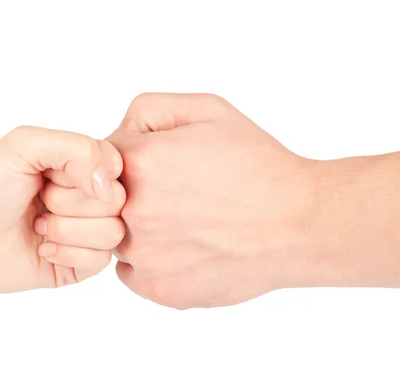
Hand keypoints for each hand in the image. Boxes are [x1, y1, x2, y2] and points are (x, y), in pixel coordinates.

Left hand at [0, 126, 123, 292]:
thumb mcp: (26, 144)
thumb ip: (78, 148)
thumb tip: (109, 187)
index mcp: (79, 167)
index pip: (116, 167)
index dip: (86, 174)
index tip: (51, 176)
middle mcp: (86, 199)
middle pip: (117, 202)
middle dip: (70, 203)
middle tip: (39, 202)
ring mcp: (84, 233)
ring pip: (112, 233)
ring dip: (67, 230)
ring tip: (37, 227)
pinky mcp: (78, 265)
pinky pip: (101, 261)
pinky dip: (68, 254)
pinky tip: (42, 249)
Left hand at [107, 93, 315, 308]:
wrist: (299, 224)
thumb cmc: (258, 164)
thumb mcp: (207, 110)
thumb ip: (147, 111)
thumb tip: (115, 137)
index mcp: (142, 162)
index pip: (100, 158)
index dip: (128, 159)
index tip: (155, 166)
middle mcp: (134, 210)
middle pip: (102, 200)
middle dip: (127, 194)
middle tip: (171, 195)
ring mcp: (145, 254)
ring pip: (114, 237)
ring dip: (136, 229)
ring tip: (182, 222)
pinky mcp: (159, 288)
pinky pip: (131, 272)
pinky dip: (148, 261)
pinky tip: (182, 248)